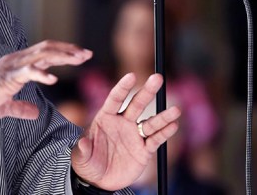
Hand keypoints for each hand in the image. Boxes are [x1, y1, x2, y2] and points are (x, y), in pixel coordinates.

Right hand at [0, 40, 91, 121]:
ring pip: (40, 55)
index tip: (81, 55)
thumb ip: (21, 108)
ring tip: (78, 59)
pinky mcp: (5, 78)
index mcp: (18, 65)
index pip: (45, 52)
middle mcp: (16, 61)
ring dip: (61, 56)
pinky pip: (26, 72)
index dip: (64, 52)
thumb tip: (34, 112)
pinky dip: (40, 73)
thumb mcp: (6, 107)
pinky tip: (52, 79)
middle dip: (69, 50)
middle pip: (47, 49)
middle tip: (87, 54)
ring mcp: (11, 67)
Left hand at [71, 73, 180, 190]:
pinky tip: (173, 126)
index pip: (115, 99)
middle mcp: (122, 123)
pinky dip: (165, 133)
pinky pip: (155, 140)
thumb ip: (82, 150)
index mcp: (105, 118)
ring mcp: (134, 135)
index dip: (123, 88)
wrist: (100, 180)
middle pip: (137, 104)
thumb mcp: (81, 157)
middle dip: (147, 91)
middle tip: (157, 78)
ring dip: (163, 116)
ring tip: (175, 110)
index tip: (131, 76)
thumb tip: (82, 143)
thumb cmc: (87, 163)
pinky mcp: (144, 150)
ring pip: (150, 123)